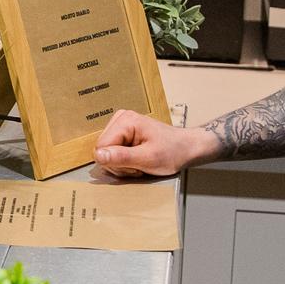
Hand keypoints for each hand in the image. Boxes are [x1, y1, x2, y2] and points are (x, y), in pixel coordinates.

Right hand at [92, 111, 213, 178]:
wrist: (186, 148)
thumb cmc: (172, 152)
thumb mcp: (148, 159)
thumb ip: (121, 157)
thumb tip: (98, 155)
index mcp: (125, 121)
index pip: (101, 148)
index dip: (115, 162)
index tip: (135, 165)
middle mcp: (120, 118)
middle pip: (102, 150)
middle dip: (119, 163)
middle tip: (139, 164)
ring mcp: (120, 124)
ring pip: (106, 152)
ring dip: (122, 164)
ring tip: (140, 162)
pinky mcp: (122, 132)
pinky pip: (112, 151)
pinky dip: (124, 161)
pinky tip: (137, 160)